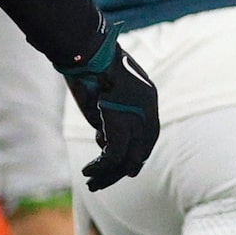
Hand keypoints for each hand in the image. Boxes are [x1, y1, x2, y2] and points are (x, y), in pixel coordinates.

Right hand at [57, 27, 158, 189]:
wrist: (86, 51)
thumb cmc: (90, 64)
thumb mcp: (106, 92)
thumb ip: (111, 116)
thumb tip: (104, 142)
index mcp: (148, 97)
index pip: (149, 137)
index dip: (136, 156)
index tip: (126, 170)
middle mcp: (148, 109)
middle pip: (141, 151)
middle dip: (122, 171)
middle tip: (103, 183)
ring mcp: (136, 117)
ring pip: (127, 158)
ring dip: (108, 175)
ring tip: (91, 184)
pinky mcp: (119, 124)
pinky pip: (112, 156)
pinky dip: (100, 167)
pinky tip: (87, 172)